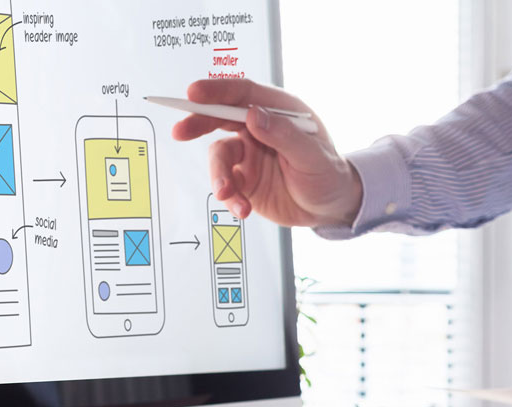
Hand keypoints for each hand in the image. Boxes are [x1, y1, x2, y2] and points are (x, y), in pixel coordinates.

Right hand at [171, 79, 362, 226]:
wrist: (331, 208)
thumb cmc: (329, 174)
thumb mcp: (313, 156)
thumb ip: (284, 135)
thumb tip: (254, 115)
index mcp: (278, 111)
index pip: (243, 94)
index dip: (217, 91)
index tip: (194, 93)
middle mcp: (259, 128)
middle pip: (220, 117)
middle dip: (198, 123)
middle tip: (181, 131)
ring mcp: (249, 154)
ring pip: (220, 157)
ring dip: (219, 176)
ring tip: (228, 194)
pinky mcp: (244, 180)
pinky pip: (227, 185)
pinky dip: (230, 198)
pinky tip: (243, 209)